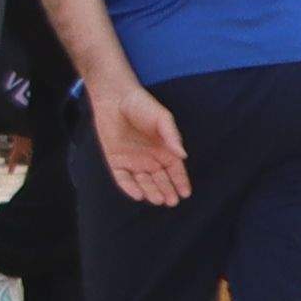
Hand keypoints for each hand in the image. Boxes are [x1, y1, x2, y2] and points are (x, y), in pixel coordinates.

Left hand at [93, 77, 191, 208]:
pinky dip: (129, 187)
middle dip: (167, 191)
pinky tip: (138, 194)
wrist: (114, 98)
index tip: (185, 193)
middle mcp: (150, 158)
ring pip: (143, 181)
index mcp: (164, 149)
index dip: (181, 182)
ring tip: (158, 200)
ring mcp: (132, 161)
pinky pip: (123, 178)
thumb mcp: (162, 118)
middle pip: (160, 179)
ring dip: (151, 191)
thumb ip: (172, 136)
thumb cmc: (142, 105)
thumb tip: (183, 155)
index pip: (175, 170)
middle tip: (171, 201)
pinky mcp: (115, 161)